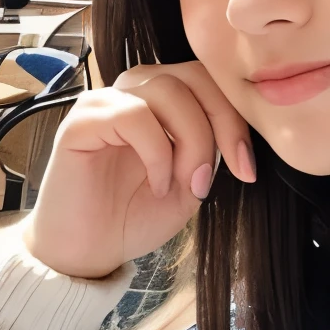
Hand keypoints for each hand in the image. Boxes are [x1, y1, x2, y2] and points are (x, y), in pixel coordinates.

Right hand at [22, 62, 255, 279]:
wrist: (88, 252)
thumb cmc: (135, 215)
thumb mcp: (191, 181)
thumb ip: (213, 148)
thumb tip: (241, 131)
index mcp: (161, 98)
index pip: (209, 79)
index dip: (236, 118)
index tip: (247, 170)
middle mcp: (133, 89)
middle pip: (195, 76)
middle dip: (220, 126)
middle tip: (212, 177)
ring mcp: (105, 101)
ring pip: (168, 91)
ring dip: (189, 142)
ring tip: (182, 183)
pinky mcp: (81, 121)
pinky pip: (134, 115)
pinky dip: (157, 153)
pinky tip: (156, 184)